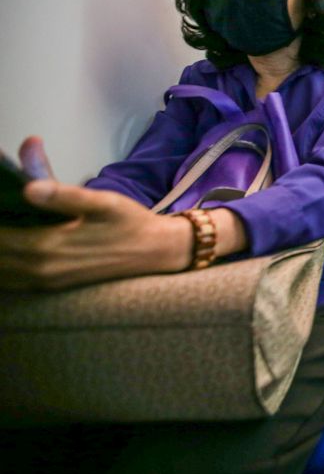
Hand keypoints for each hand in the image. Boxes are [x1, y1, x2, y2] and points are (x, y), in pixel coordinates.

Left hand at [0, 176, 191, 291]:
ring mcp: (46, 282)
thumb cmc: (130, 222)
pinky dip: (5, 266)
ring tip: (7, 227)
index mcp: (47, 247)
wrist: (157, 252)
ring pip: (1, 270)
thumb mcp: (102, 202)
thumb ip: (63, 195)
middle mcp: (41, 270)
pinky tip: (11, 249)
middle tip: (2, 210)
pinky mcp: (52, 286)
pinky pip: (12, 280)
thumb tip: (28, 188)